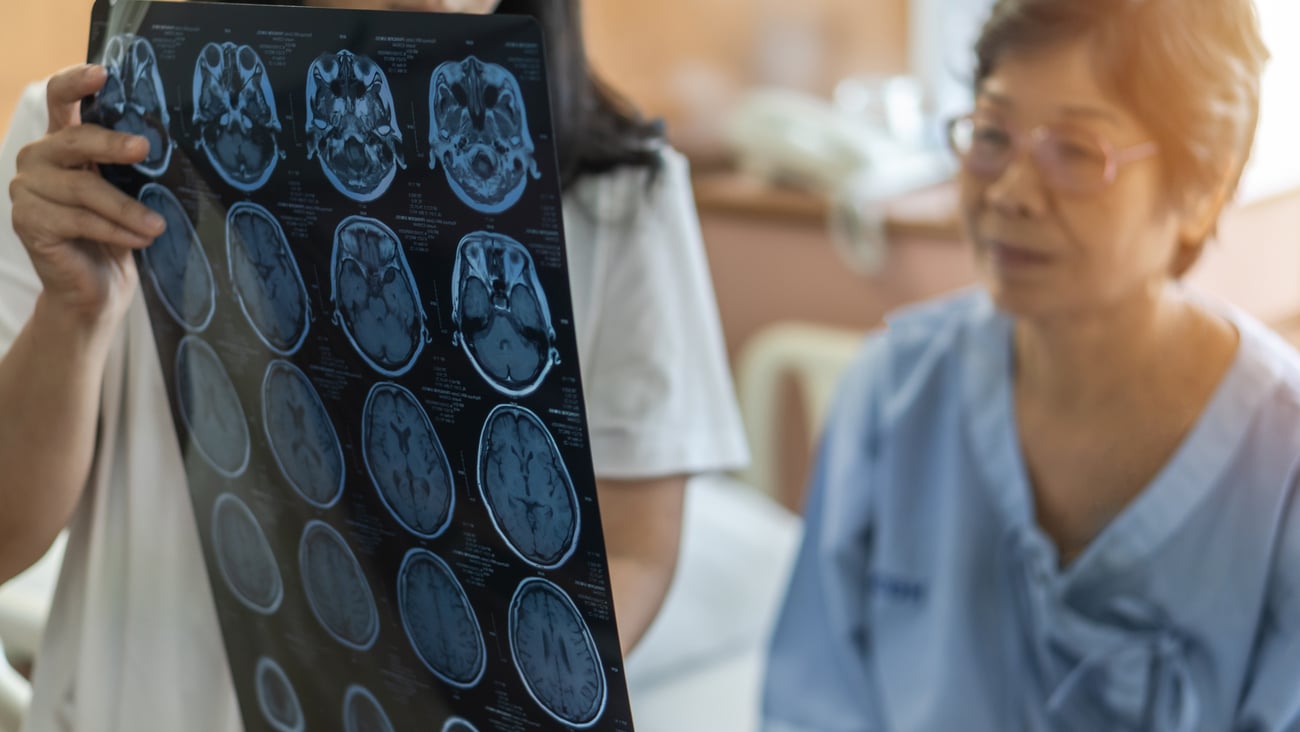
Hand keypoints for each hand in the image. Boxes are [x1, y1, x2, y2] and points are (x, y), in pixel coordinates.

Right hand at [8, 64, 166, 328]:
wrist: (97, 290)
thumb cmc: (118, 235)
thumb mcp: (128, 193)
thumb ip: (130, 167)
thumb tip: (167, 144)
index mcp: (62, 142)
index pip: (59, 99)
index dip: (76, 82)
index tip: (103, 73)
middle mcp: (38, 158)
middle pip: (73, 140)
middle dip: (111, 145)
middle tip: (144, 148)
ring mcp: (26, 189)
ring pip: (82, 188)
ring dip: (126, 208)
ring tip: (158, 225)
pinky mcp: (26, 221)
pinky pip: (77, 220)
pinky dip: (114, 230)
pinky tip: (141, 239)